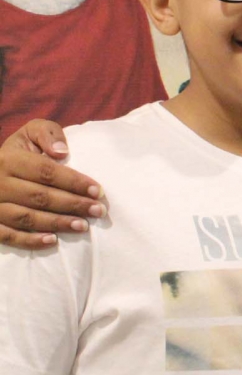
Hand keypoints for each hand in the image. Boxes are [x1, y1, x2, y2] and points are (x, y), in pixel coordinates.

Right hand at [0, 121, 102, 248]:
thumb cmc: (21, 151)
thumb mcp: (31, 133)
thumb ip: (47, 134)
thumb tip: (62, 151)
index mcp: (8, 159)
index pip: (46, 172)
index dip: (74, 182)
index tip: (98, 191)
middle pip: (39, 196)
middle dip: (72, 204)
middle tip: (98, 211)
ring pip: (25, 218)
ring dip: (57, 223)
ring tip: (83, 226)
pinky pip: (6, 236)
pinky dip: (29, 241)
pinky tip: (52, 241)